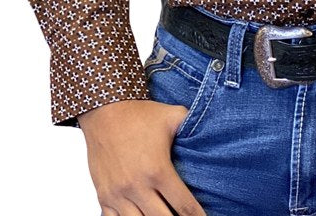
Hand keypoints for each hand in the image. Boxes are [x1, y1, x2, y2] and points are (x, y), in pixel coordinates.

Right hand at [78, 99, 205, 215]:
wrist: (105, 110)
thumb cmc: (139, 114)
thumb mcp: (173, 116)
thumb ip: (192, 126)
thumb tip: (212, 130)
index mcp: (158, 170)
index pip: (183, 206)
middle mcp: (137, 186)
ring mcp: (118, 194)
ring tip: (165, 215)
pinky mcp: (103, 195)